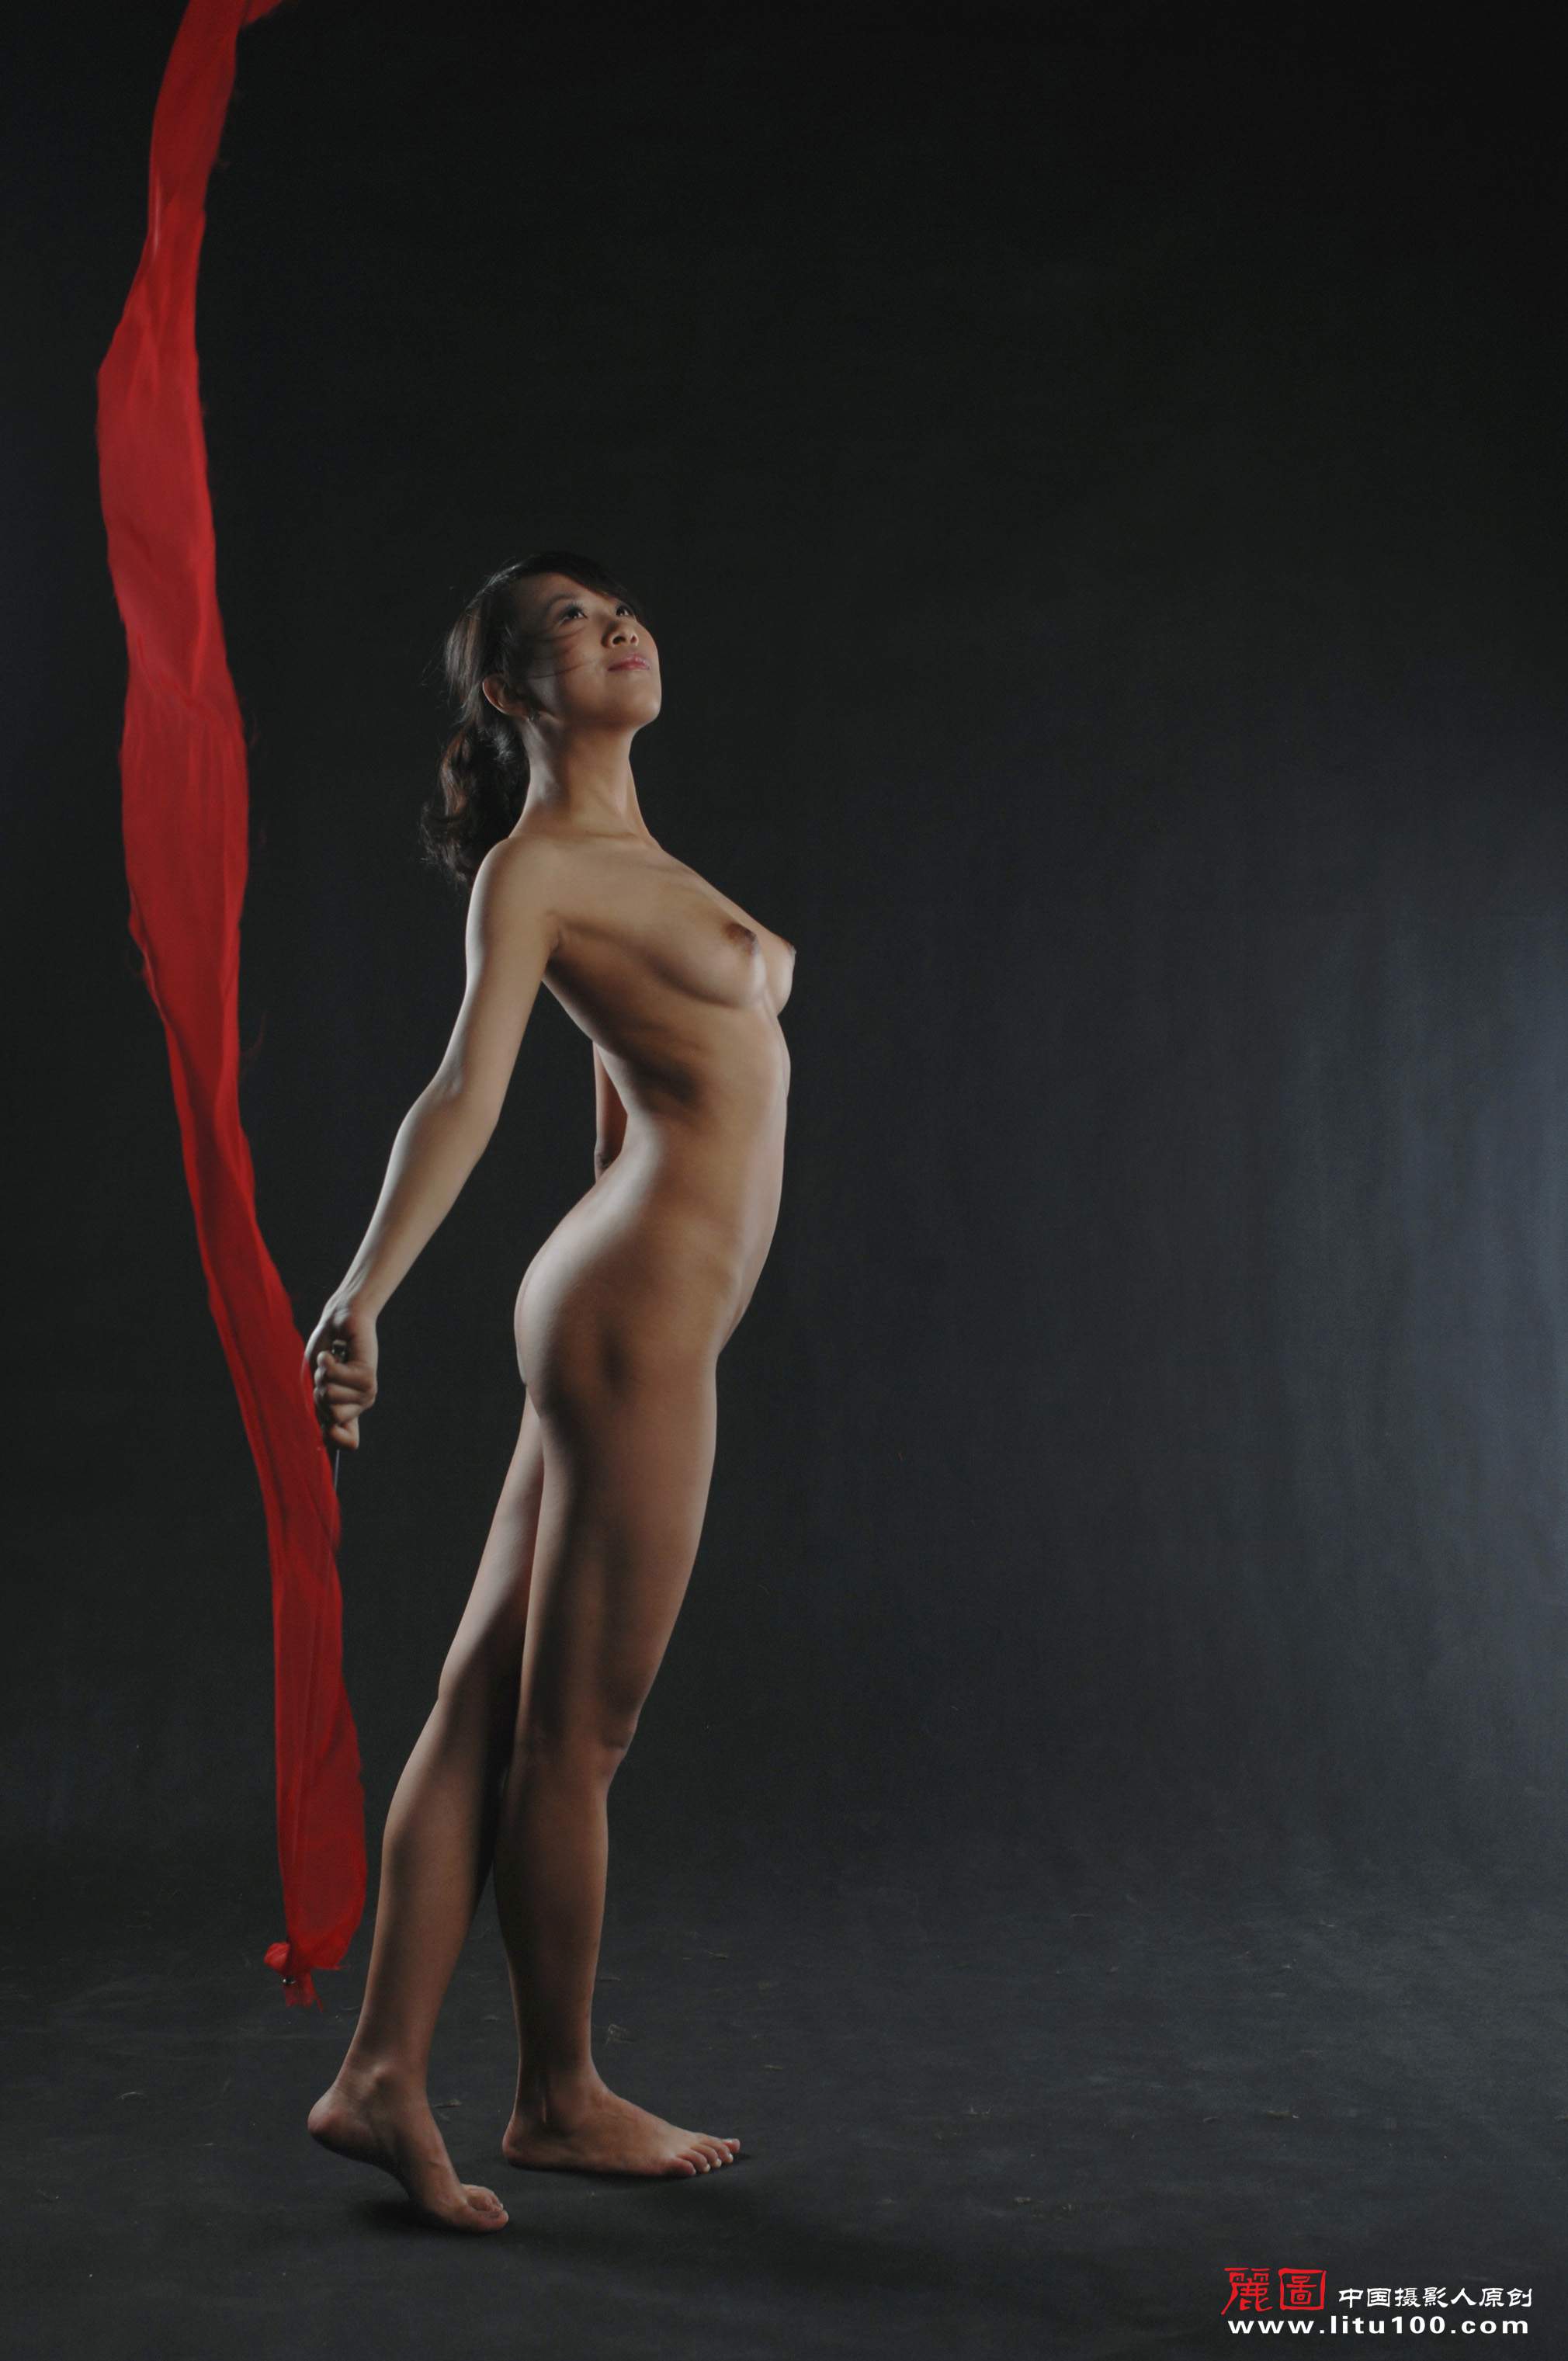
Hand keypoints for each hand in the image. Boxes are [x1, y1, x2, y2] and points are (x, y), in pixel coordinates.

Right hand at [303, 1299, 378, 1452]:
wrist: (340, 1321)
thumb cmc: (326, 1351)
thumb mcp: (316, 1383)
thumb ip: (320, 1408)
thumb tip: (327, 1432)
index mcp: (349, 1411)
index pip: (350, 1442)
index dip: (334, 1439)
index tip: (326, 1426)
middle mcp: (360, 1405)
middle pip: (328, 1417)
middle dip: (318, 1391)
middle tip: (327, 1374)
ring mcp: (366, 1392)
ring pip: (329, 1397)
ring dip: (322, 1374)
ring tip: (332, 1361)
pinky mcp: (367, 1376)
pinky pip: (334, 1378)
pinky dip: (326, 1362)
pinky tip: (334, 1354)